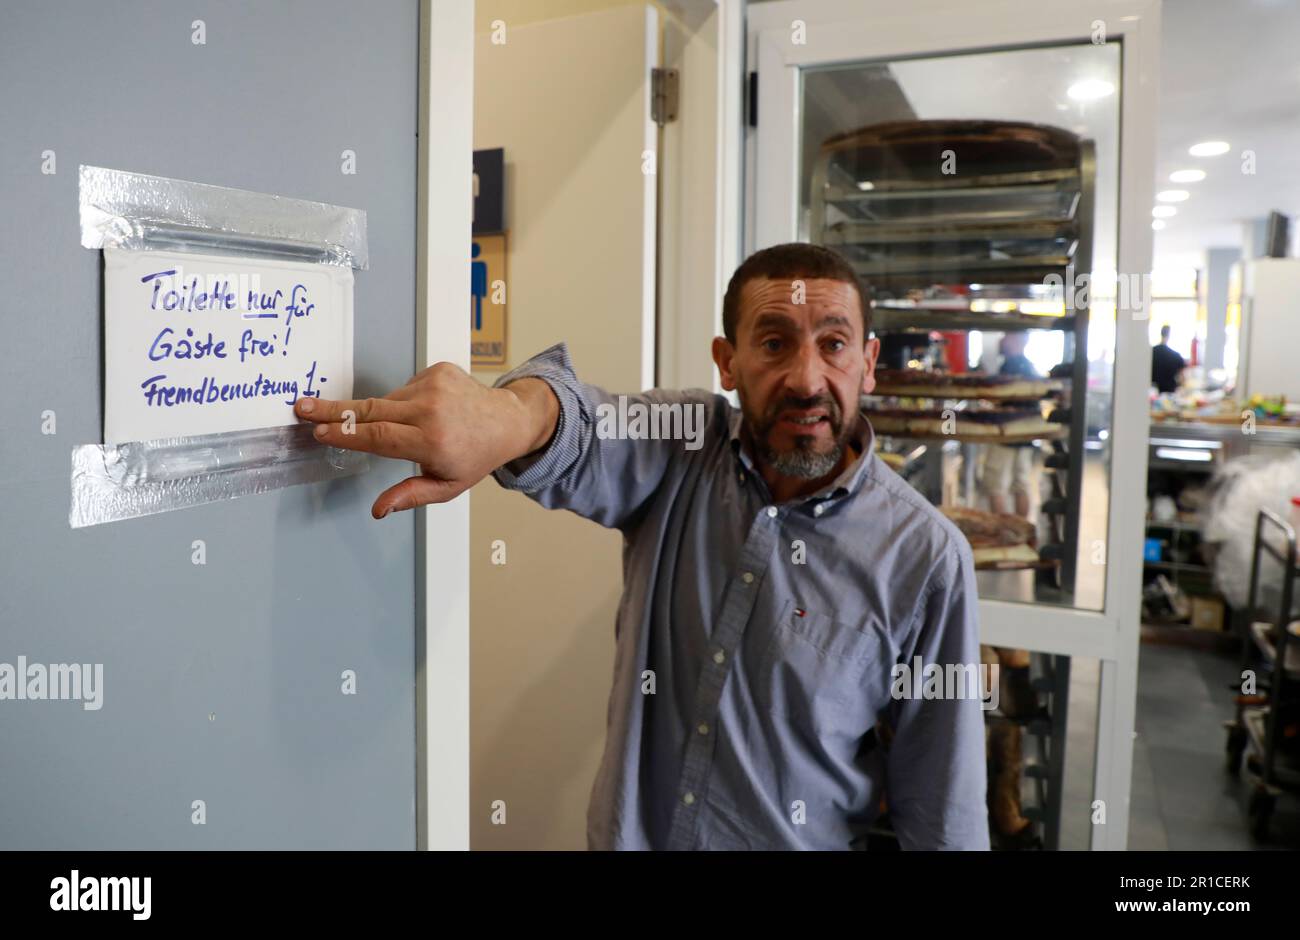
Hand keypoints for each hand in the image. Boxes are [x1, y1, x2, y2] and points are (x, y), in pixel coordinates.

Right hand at [293, 362, 546, 517]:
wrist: (507, 422)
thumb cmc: (475, 457)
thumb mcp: (446, 486)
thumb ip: (410, 496)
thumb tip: (378, 510)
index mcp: (432, 442)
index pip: (378, 437)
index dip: (345, 434)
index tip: (318, 431)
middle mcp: (431, 411)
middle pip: (370, 411)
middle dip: (332, 410)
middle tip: (302, 408)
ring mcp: (434, 386)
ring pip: (388, 402)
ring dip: (385, 415)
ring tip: (412, 429)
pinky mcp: (437, 370)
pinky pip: (405, 388)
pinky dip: (406, 401)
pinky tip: (427, 411)